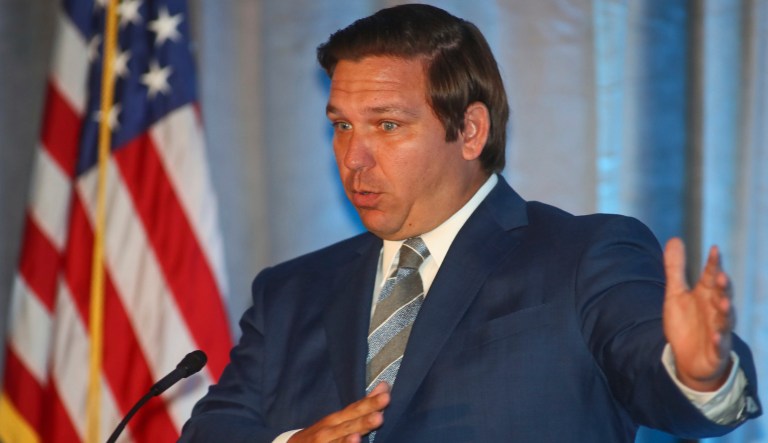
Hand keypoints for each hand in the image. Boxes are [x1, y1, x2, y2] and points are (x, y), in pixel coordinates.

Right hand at [288, 383, 389, 442]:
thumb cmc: (324, 432)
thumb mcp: (342, 417)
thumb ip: (364, 404)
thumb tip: (385, 386)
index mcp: (338, 419)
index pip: (356, 408)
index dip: (371, 402)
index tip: (386, 395)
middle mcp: (330, 429)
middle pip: (349, 423)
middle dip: (364, 419)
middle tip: (380, 414)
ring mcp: (324, 442)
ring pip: (339, 440)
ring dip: (349, 438)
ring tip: (360, 434)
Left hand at [663, 237, 733, 391]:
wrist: (688, 358)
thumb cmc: (686, 323)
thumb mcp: (676, 293)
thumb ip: (676, 268)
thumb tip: (675, 238)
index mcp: (706, 295)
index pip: (711, 276)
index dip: (713, 264)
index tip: (715, 249)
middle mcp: (716, 310)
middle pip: (722, 296)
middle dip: (723, 286)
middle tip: (720, 275)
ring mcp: (718, 330)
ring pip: (725, 320)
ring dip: (726, 311)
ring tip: (724, 303)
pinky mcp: (716, 350)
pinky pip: (719, 346)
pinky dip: (719, 341)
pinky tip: (716, 337)